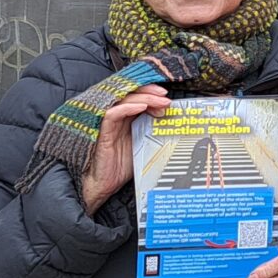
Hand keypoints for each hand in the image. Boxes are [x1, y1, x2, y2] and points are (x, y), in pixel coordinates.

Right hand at [77, 86, 171, 212]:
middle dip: (150, 92)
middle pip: (131, 95)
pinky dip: (128, 108)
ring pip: (123, 101)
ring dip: (144, 98)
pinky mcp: (103, 132)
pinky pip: (112, 115)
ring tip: (160, 102)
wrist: (106, 184)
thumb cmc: (122, 166)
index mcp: (126, 119)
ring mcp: (109, 124)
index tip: (166, 96)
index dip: (151, 93)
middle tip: (165, 96)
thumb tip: (174, 123)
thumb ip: (154, 131)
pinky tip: (141, 108)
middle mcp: (117, 118)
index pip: (137, 97)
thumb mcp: (145, 144)